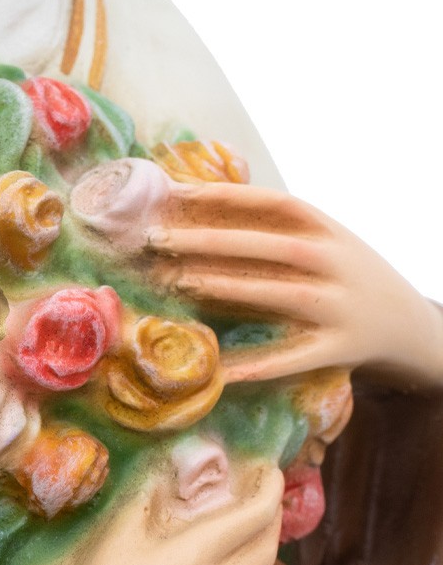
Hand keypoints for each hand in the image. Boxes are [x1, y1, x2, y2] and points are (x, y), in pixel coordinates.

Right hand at [27, 460, 283, 564]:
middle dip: (272, 518)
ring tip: (256, 540)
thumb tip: (171, 466)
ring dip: (268, 557)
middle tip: (262, 498)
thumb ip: (149, 494)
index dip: (269, 488)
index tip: (268, 469)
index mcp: (200, 553)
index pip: (255, 515)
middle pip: (267, 549)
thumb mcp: (117, 531)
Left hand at [146, 182, 442, 386]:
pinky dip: (257, 366)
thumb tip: (202, 208)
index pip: (275, 204)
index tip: (177, 193)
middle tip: (157, 239)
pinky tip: (219, 370)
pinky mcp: (338, 349)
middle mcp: (336, 263)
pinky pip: (291, 360)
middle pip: (269, 246)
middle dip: (210, 241)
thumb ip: (274, 229)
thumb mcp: (323, 242)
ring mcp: (338, 307)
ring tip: (178, 281)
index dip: (226, 197)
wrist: (408, 325)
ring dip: (227, 287)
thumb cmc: (343, 276)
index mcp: (329, 230)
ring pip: (278, 294)